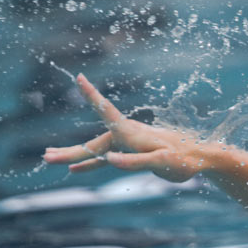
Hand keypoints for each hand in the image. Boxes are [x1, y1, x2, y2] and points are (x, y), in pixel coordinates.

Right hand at [44, 74, 207, 181]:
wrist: (201, 158)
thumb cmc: (185, 158)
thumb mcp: (163, 161)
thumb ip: (137, 161)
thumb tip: (110, 160)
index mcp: (133, 133)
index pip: (107, 112)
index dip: (93, 96)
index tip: (80, 77)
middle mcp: (127, 135)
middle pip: (93, 142)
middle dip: (70, 151)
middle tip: (46, 156)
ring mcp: (128, 145)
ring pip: (96, 150)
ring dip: (75, 156)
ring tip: (49, 158)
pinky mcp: (133, 154)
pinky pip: (106, 159)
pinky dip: (91, 164)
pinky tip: (77, 171)